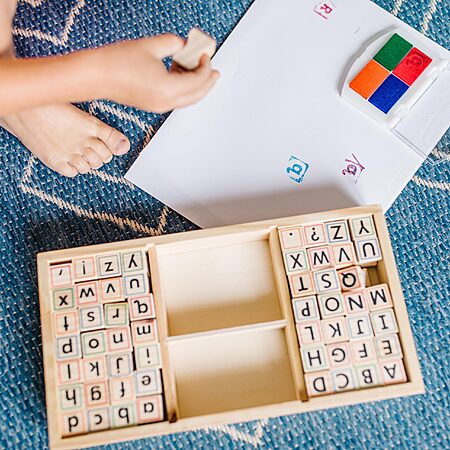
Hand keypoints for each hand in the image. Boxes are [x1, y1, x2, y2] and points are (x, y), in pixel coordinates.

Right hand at [98, 34, 219, 112]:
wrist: (93, 76)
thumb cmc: (116, 62)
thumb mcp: (151, 46)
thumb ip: (173, 44)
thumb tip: (184, 45)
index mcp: (167, 90)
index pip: (198, 81)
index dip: (205, 66)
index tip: (206, 53)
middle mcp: (165, 102)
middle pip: (196, 95)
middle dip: (208, 82)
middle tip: (214, 71)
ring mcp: (158, 106)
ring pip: (186, 99)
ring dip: (195, 85)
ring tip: (197, 68)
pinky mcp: (151, 104)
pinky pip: (175, 99)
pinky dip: (182, 88)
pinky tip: (179, 72)